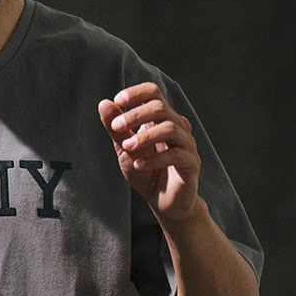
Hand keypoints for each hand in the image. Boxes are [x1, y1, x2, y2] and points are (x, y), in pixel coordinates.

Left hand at [98, 82, 200, 222]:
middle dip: (136, 114)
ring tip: (127, 147)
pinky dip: (155, 159)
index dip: (137, 93)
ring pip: (170, 128)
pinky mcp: (191, 164)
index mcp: (161, 119)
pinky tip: (139, 165)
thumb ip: (116, 129)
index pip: (154, 93)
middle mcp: (177, 127)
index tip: (118, 101)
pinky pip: (176, 155)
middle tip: (117, 126)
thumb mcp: (125, 150)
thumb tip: (104, 103)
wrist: (164, 203)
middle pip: (160, 108)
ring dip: (145, 136)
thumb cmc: (146, 173)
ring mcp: (186, 144)